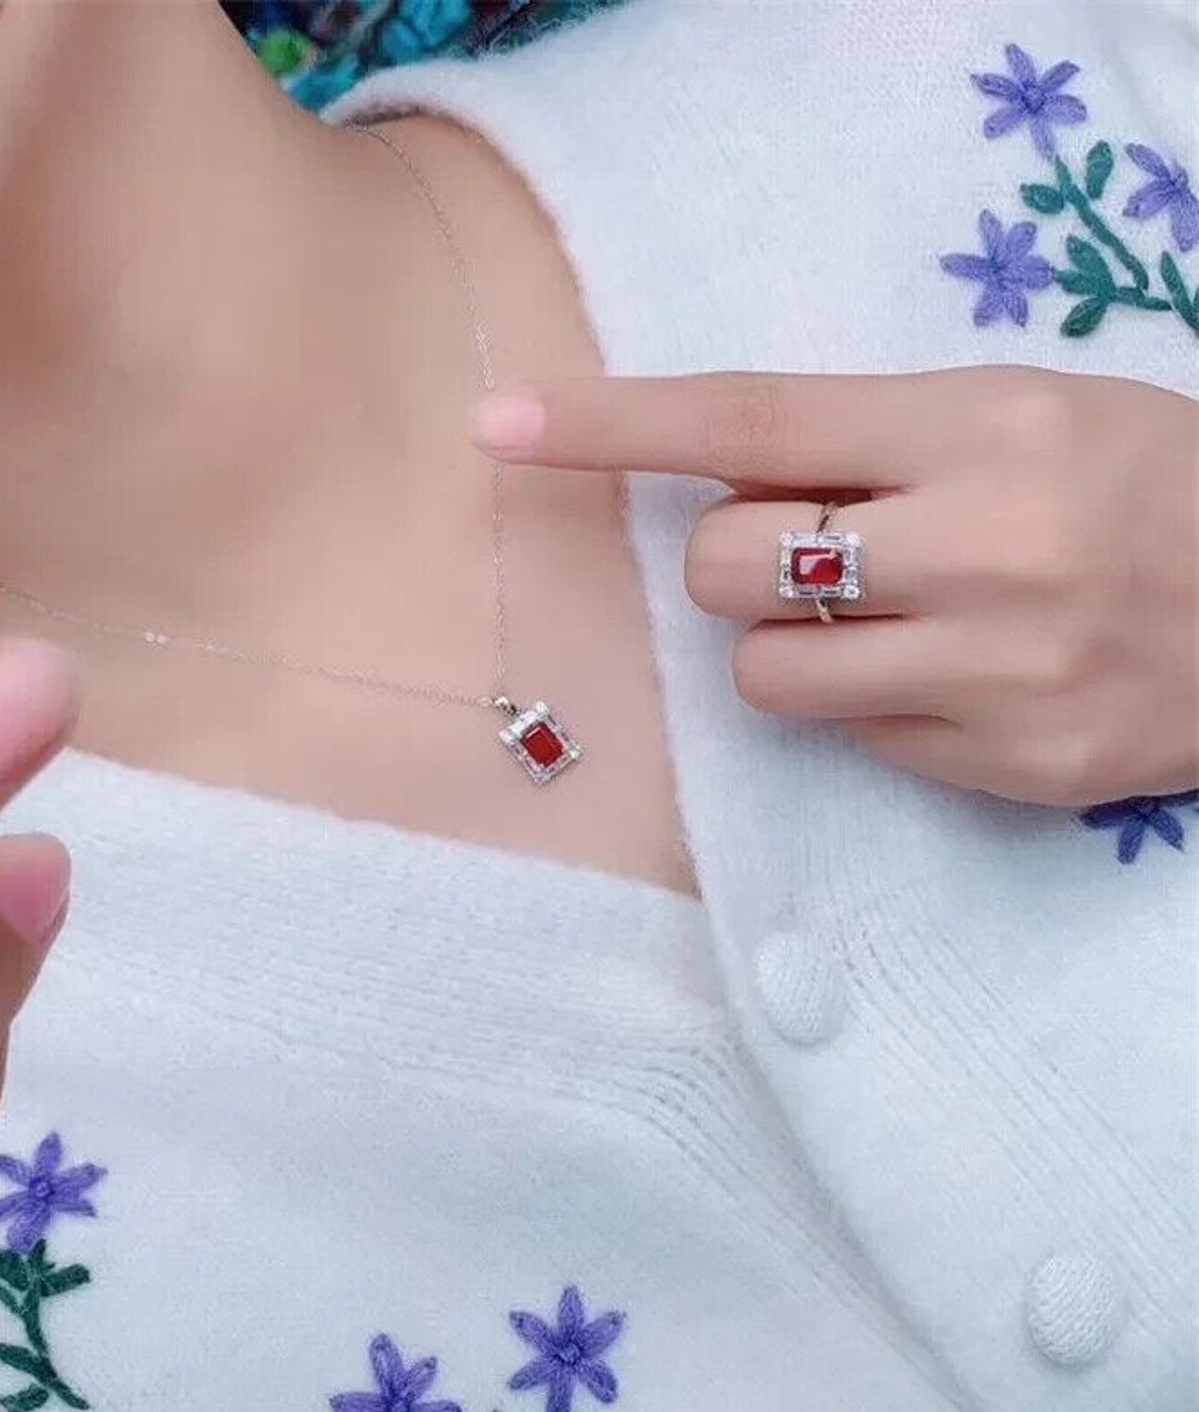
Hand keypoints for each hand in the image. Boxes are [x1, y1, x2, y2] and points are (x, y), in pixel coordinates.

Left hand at [475, 367, 1198, 805]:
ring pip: (765, 676)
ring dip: (783, 643)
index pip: (753, 421)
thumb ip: (870, 444)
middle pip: (727, 566)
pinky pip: (851, 740)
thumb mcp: (1019, 413)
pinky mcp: (1011, 769)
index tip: (506, 425)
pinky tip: (951, 676)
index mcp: (981, 427)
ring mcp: (997, 674)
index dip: (615, 424)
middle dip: (731, 559)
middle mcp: (984, 548)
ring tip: (879, 618)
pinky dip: (866, 703)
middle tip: (807, 544)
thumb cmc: (1143, 481)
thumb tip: (717, 488)